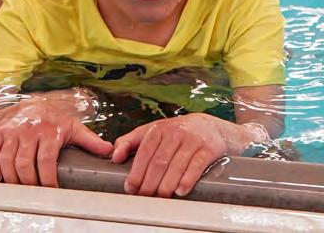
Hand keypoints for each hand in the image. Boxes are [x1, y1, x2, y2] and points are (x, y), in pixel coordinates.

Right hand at [0, 89, 112, 187]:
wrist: (32, 103)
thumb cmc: (54, 120)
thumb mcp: (73, 127)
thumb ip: (90, 140)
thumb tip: (109, 152)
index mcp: (50, 130)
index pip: (46, 160)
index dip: (47, 179)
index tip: (50, 191)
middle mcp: (30, 130)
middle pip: (25, 163)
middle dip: (28, 183)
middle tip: (32, 193)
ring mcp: (13, 130)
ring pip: (7, 160)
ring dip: (10, 178)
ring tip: (17, 188)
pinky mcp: (0, 132)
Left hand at [111, 114, 266, 197]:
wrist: (209, 126)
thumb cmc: (175, 132)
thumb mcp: (152, 132)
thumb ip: (130, 142)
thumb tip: (114, 156)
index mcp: (158, 130)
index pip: (144, 153)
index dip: (136, 172)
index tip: (130, 188)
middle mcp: (174, 133)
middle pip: (159, 162)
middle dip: (149, 183)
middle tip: (144, 197)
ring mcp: (192, 140)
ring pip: (176, 165)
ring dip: (166, 185)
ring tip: (160, 197)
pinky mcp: (207, 149)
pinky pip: (196, 165)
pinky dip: (187, 179)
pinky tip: (180, 190)